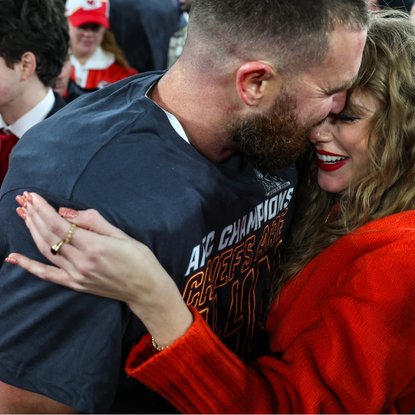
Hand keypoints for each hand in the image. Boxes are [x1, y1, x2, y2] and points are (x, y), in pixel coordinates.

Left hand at [7, 192, 192, 347]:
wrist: (146, 289)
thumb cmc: (140, 260)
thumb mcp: (122, 235)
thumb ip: (94, 222)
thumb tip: (67, 213)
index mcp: (94, 247)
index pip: (59, 225)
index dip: (43, 209)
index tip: (33, 195)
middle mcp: (81, 262)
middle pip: (48, 235)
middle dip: (34, 215)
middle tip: (23, 200)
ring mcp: (76, 276)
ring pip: (46, 250)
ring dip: (31, 230)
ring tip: (22, 214)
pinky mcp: (75, 284)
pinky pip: (47, 274)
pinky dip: (28, 266)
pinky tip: (13, 257)